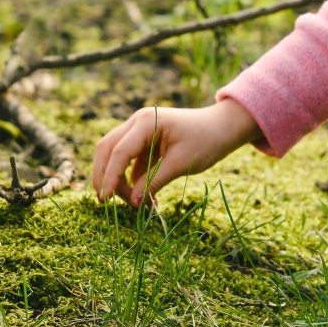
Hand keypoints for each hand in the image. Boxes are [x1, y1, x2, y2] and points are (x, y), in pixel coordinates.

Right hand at [90, 100, 261, 205]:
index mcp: (146, 122)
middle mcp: (137, 123)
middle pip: (107, 149)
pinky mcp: (144, 143)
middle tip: (106, 202)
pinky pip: (129, 163)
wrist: (223, 128)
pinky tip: (144, 199)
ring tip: (136, 204)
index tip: (105, 199)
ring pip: (115, 156)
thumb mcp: (180, 164)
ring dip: (118, 180)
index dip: (109, 176)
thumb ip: (154, 182)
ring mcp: (139, 132)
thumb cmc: (206, 141)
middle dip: (104, 176)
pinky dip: (132, 180)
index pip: (119, 151)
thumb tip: (133, 203)